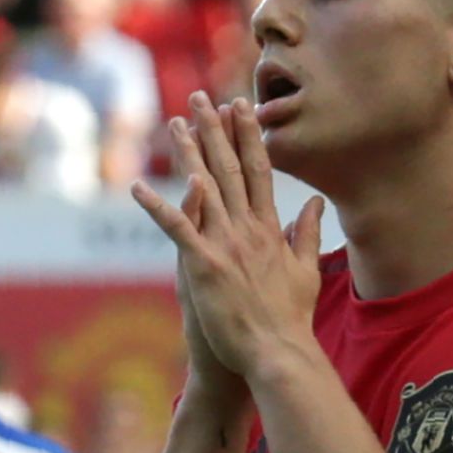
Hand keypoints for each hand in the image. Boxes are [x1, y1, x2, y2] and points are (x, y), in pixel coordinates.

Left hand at [134, 92, 325, 383]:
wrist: (279, 353)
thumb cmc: (291, 319)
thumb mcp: (307, 271)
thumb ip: (309, 234)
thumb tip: (316, 203)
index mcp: (270, 229)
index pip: (260, 170)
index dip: (249, 136)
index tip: (241, 106)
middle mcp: (248, 229)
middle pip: (230, 169)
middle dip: (215, 131)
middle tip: (201, 99)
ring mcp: (226, 245)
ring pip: (203, 189)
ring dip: (187, 154)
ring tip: (174, 123)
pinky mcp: (204, 266)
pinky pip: (176, 230)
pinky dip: (157, 207)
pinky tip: (137, 188)